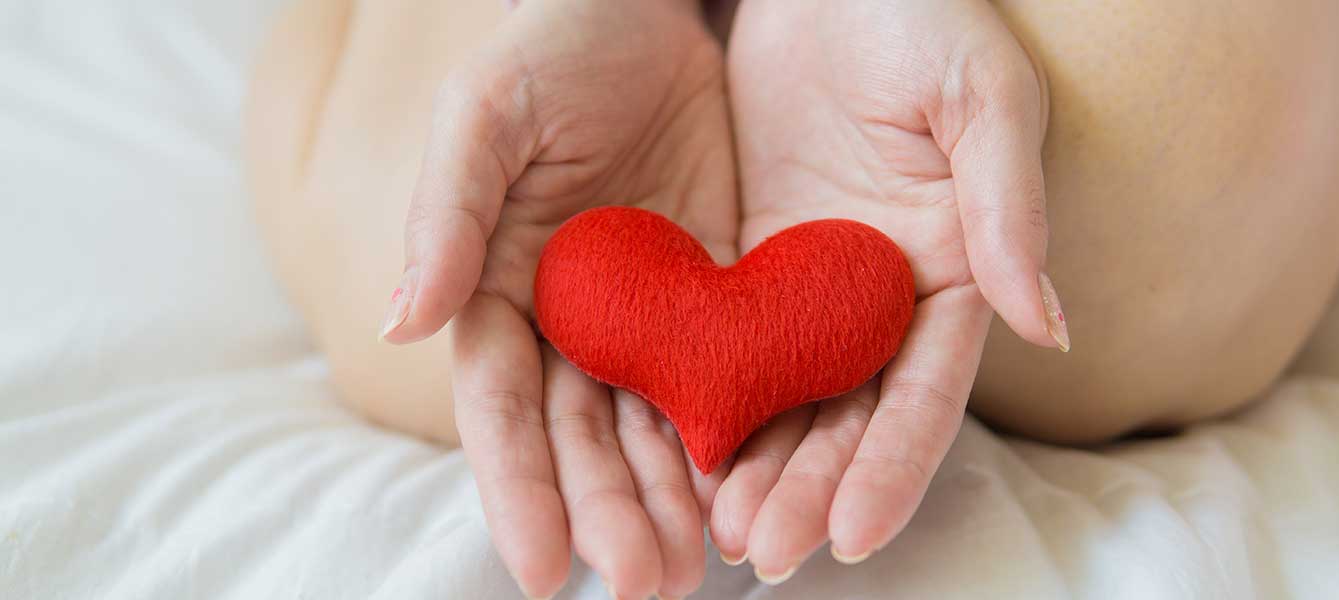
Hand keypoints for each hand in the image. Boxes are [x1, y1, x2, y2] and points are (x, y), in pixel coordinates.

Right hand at [381, 1, 736, 597]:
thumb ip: (448, 213)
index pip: (502, 407)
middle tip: (647, 583)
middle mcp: (570, 319)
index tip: (547, 571)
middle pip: (582, 436)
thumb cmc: (552, 46)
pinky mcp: (717, 295)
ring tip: (699, 566)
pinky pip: (726, 376)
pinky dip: (734, 436)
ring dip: (671, 498)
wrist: (652, 8)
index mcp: (499, 288)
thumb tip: (402, 322)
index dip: (519, 489)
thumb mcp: (487, 115)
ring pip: (653, 425)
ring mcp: (646, 314)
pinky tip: (753, 489)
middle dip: (609, 511)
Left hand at [711, 0, 1067, 579]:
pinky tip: (677, 455)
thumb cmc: (919, 13)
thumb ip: (1009, 206)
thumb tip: (1049, 326)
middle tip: (764, 552)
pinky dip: (709, 402)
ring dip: (757, 468)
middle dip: (811, 488)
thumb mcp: (979, 95)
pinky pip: (727, 345)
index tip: (854, 536)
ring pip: (786, 398)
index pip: (925, 393)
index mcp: (951, 271)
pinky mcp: (749, 264)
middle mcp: (882, 297)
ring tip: (719, 532)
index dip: (893, 466)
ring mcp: (812, 287)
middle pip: (849, 416)